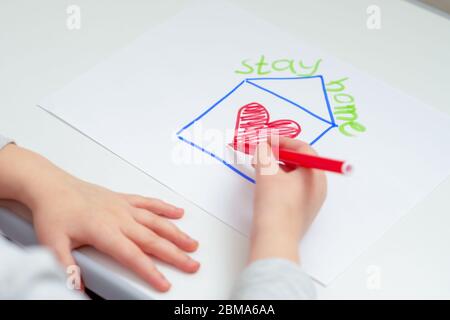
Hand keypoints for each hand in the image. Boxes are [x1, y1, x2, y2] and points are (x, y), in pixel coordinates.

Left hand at [0, 145, 198, 291]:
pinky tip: (177, 213)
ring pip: (156, 222)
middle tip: (191, 264)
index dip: (150, 271)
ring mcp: (124, 207)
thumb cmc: (54, 212)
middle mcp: (119, 218)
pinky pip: (149, 203)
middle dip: (175, 254)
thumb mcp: (53, 243)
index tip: (164, 282)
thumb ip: (66, 267)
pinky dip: (164, 208)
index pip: (133, 256)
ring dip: (176, 233)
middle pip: (153, 240)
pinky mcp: (124, 199)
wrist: (52, 186)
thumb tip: (76, 286)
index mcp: (105, 231)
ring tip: (192, 243)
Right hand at [250, 136, 326, 263]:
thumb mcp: (267, 171)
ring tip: (258, 165)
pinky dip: (276, 181)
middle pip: (299, 162)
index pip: (302, 149)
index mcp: (316, 175)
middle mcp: (317, 187)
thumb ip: (264, 152)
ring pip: (293, 176)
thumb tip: (263, 145)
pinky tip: (263, 183)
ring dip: (275, 167)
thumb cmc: (275, 204)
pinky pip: (289, 189)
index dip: (282, 141)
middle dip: (277, 154)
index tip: (265, 140)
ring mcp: (309, 201)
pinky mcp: (299, 212)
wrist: (274, 239)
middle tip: (261, 152)